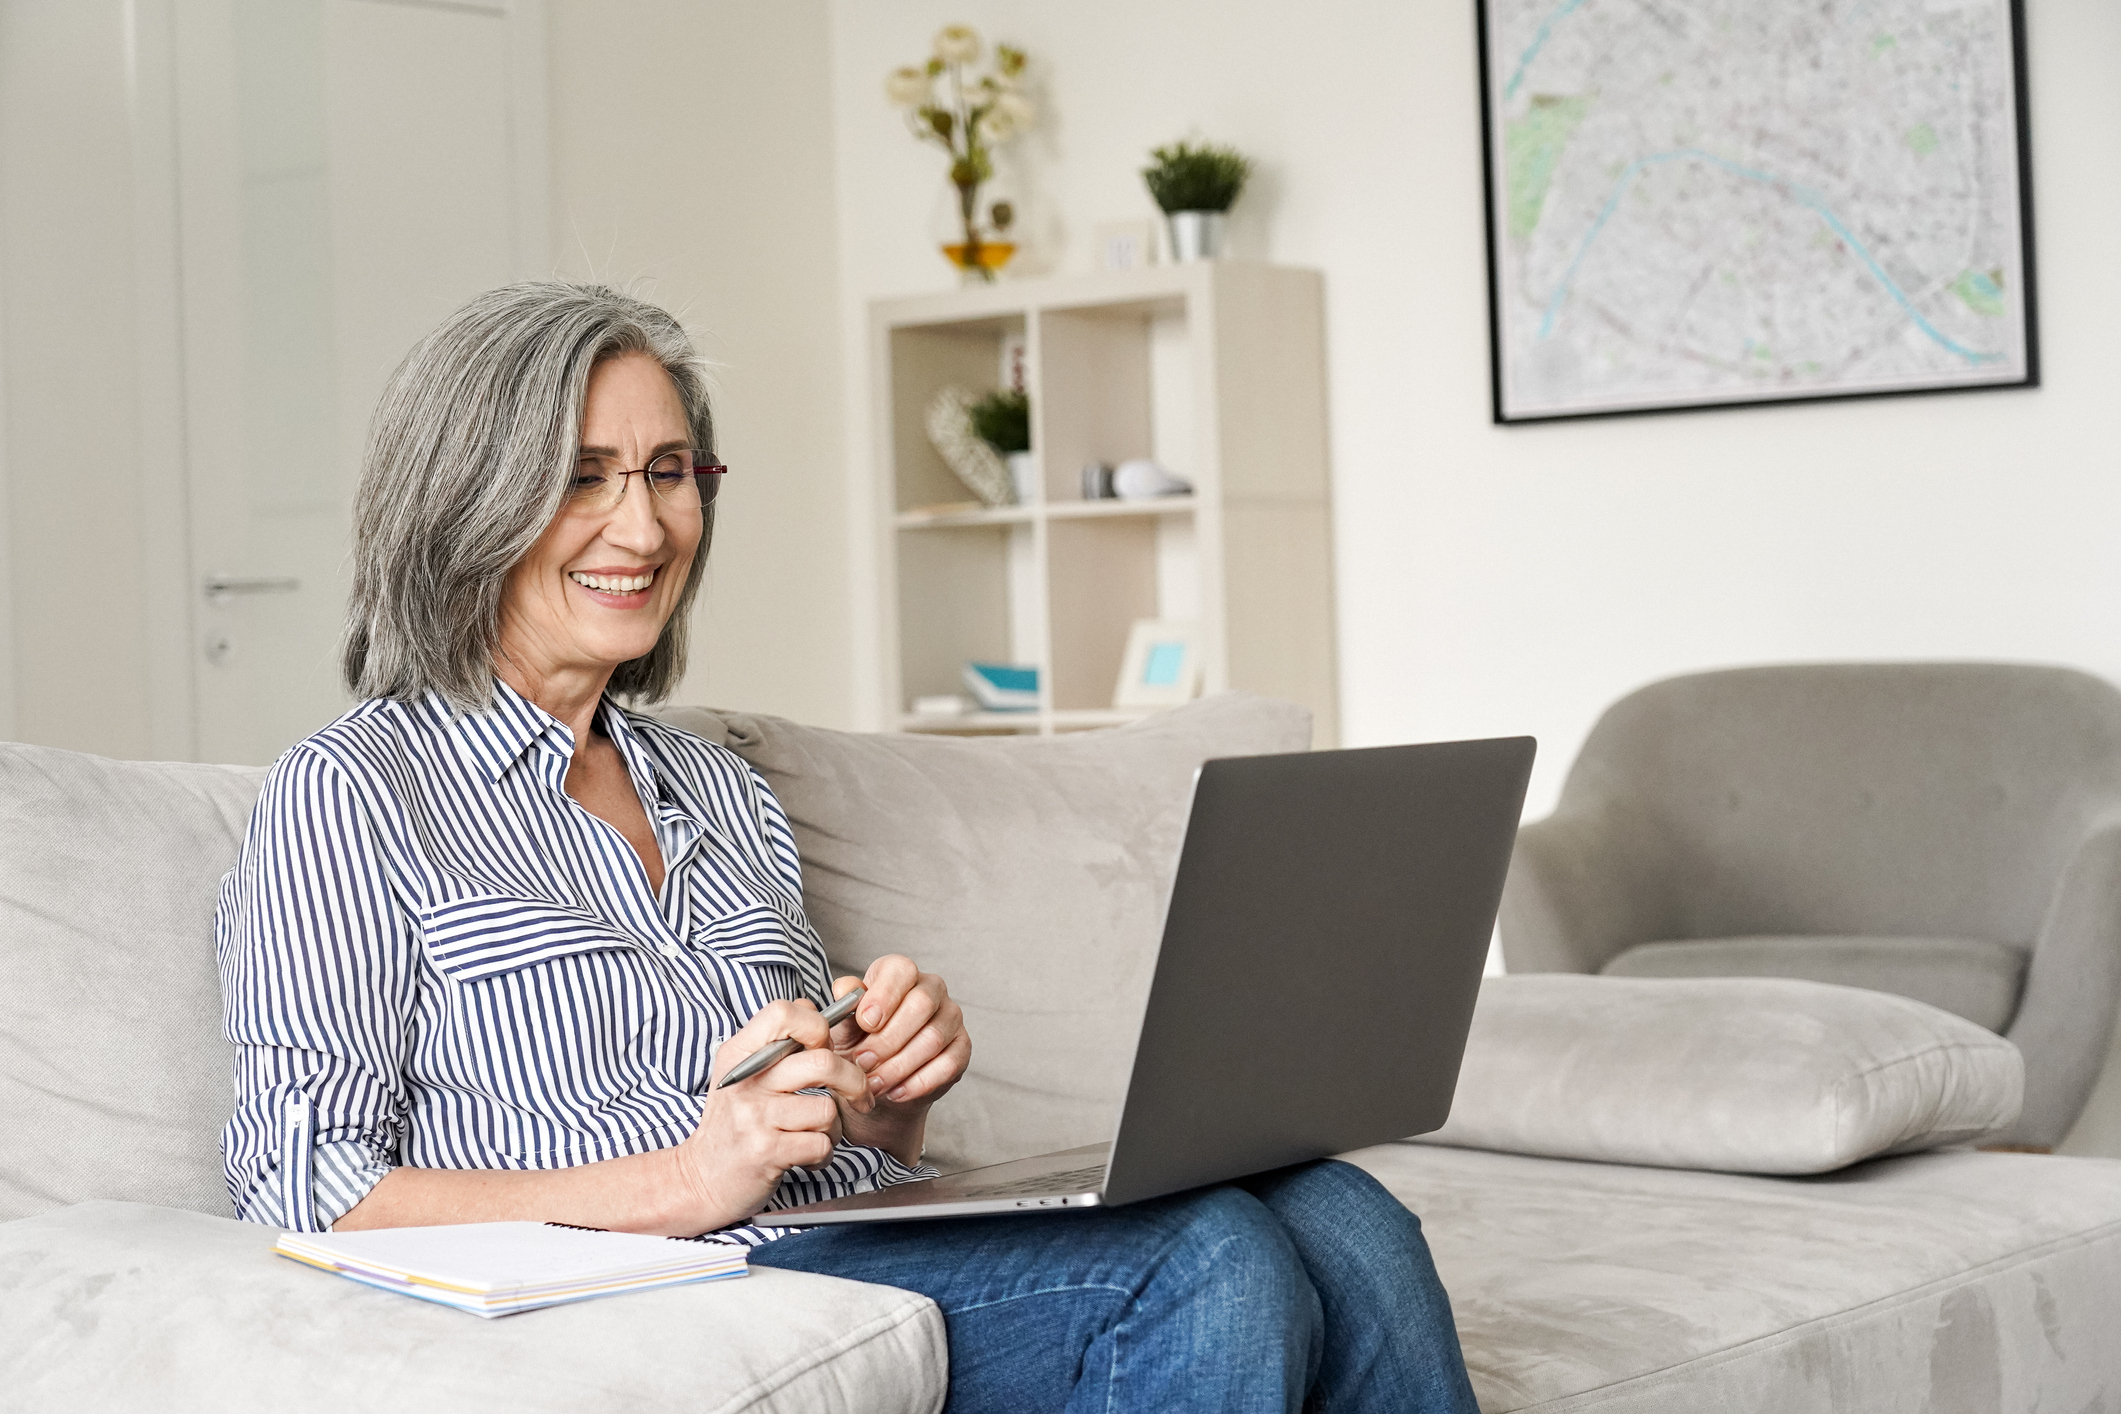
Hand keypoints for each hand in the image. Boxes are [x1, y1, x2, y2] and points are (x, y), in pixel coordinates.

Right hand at [667, 998, 872, 1231]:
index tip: (825, 1047)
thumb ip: (775, 1045)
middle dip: (853, 1080)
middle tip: (856, 1094)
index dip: (817, 1026)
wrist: (702, 1180)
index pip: (784, 1013)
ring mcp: (754, 1117)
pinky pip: (821, 1144)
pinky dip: (823, 1155)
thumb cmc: (732, 1125)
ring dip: (833, 1128)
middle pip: (822, 1062)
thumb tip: (817, 1013)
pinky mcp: (766, 1152)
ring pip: (827, 1109)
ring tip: (815, 1135)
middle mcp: (746, 1082)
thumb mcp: (742, 1075)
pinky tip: (806, 1157)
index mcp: (739, 1054)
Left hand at [829, 955, 970, 1164]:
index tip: (864, 1023)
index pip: (901, 971)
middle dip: (888, 1039)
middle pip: (921, 1004)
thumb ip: (844, 1007)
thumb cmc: (859, 1043)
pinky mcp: (962, 1048)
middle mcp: (931, 988)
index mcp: (900, 974)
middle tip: (862, 1062)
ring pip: (933, 1038)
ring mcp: (951, 1017)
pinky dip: (918, 1083)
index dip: (884, 996)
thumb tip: (845, 990)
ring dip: (899, 1066)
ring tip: (874, 1083)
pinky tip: (896, 1092)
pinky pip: (947, 1064)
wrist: (876, 1081)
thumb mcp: (843, 1026)